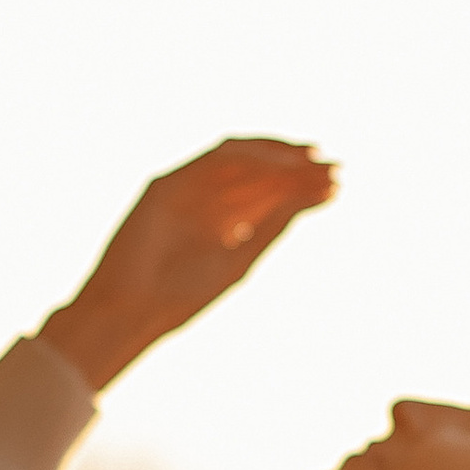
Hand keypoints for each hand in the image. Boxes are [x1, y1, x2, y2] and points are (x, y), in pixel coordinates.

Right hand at [40, 139, 335, 394]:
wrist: (132, 311)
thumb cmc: (181, 298)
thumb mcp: (242, 259)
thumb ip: (273, 225)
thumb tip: (318, 194)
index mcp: (219, 223)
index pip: (265, 193)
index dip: (299, 185)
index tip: (337, 184)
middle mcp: (202, 201)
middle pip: (255, 172)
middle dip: (295, 168)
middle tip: (334, 167)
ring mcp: (182, 190)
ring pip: (237, 159)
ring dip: (277, 157)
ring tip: (314, 161)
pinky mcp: (165, 184)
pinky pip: (213, 160)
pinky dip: (249, 159)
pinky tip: (280, 167)